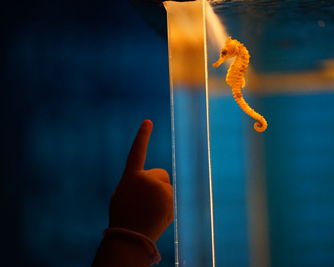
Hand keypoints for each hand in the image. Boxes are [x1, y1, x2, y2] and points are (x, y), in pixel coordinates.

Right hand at [109, 120, 172, 241]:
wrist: (130, 236)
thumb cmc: (124, 217)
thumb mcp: (124, 195)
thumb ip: (137, 184)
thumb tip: (154, 182)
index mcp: (131, 177)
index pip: (137, 152)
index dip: (142, 137)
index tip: (148, 121)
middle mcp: (145, 178)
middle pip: (161, 175)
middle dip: (158, 185)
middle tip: (147, 203)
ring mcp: (158, 187)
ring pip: (167, 188)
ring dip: (163, 198)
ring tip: (151, 212)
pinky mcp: (169, 196)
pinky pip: (173, 198)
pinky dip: (169, 206)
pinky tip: (159, 215)